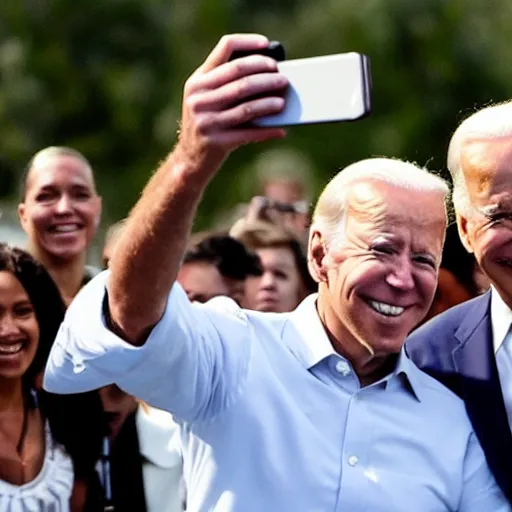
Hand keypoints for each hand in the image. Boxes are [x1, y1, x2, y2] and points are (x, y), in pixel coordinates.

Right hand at [176, 34, 287, 173]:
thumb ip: (226, 84)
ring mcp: (206, 121)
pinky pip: (248, 133)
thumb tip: (268, 73)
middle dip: (266, 76)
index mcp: (197, 81)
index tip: (267, 45)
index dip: (248, 43)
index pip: (224, 48)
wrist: (189, 159)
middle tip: (283, 79)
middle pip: (240, 77)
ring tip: (283, 102)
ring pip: (247, 106)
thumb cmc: (207, 124)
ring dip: (269, 103)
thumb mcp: (206, 100)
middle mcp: (199, 98)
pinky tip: (281, 130)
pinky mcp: (216, 142)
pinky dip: (267, 131)